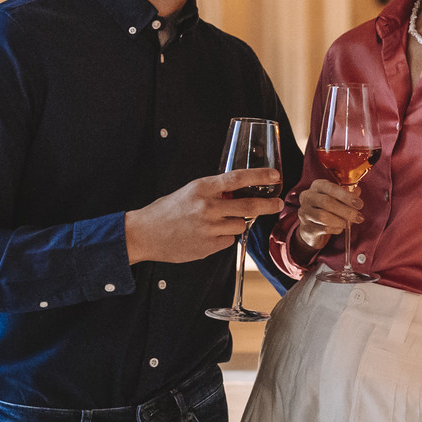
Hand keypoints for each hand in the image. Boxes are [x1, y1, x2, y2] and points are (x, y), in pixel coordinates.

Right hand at [124, 169, 281, 263]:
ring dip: (235, 224)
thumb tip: (238, 193)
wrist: (144, 234)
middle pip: (249, 205)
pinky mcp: (208, 246)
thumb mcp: (190, 192)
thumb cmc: (166, 211)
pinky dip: (222, 239)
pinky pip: (228, 241)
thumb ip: (214, 192)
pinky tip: (205, 237)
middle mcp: (208, 206)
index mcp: (202, 188)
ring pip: (240, 225)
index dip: (259, 176)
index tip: (275, 175)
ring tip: (215, 223)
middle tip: (277, 204)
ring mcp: (209, 228)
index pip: (237, 178)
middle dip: (268, 205)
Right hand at [293, 178, 362, 250]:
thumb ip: (348, 193)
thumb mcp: (338, 198)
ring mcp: (305, 212)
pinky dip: (336, 229)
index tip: (359, 204)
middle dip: (346, 210)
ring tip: (348, 223)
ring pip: (324, 217)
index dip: (346, 196)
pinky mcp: (307, 228)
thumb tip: (357, 191)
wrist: (312, 227)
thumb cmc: (328, 208)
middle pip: (327, 202)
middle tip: (359, 217)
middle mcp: (308, 197)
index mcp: (317, 186)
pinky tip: (339, 228)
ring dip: (341, 221)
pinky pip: (324, 229)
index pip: (331, 187)